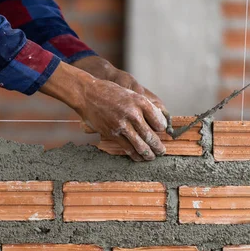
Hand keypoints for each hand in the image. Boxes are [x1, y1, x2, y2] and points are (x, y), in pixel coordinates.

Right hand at [39, 62, 167, 160]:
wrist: (88, 95)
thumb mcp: (130, 93)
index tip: (162, 132)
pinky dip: (135, 155)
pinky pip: (128, 148)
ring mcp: (122, 125)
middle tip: (161, 151)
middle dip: (158, 147)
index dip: (162, 129)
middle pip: (151, 136)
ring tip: (152, 157)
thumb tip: (155, 120)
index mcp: (140, 102)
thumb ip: (142, 106)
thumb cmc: (109, 92)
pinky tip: (139, 158)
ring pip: (141, 145)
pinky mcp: (112, 133)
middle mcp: (133, 113)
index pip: (159, 121)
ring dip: (149, 154)